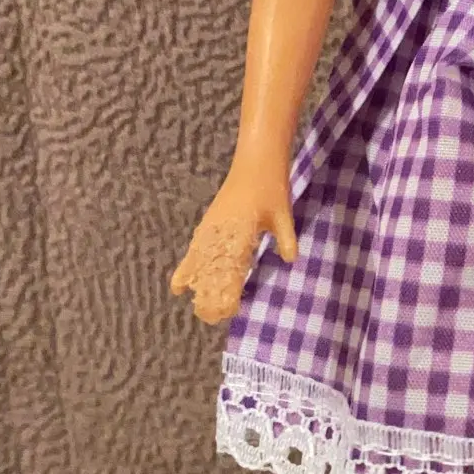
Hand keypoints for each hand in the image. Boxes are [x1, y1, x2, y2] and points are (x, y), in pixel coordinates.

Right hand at [169, 157, 297, 325]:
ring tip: (182, 292)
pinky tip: (186, 267)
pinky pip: (197, 242)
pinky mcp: (212, 216)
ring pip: (197, 254)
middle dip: (206, 290)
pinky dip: (190, 256)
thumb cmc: (272, 186)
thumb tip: (291, 261)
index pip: (229, 268)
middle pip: (208, 265)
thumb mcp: (283, 213)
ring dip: (192, 274)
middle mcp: (220, 229)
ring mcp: (213, 222)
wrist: (257, 160)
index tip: (228, 310)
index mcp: (238, 231)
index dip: (227, 290)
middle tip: (206, 314)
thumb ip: (286, 239)